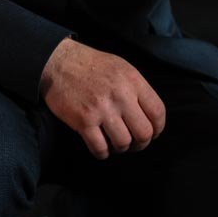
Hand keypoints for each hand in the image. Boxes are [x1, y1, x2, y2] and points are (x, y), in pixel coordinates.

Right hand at [40, 38, 165, 159]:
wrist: (59, 63)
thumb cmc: (92, 66)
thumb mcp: (122, 68)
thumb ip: (137, 89)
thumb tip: (149, 114)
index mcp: (133, 81)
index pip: (158, 112)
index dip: (158, 128)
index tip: (153, 133)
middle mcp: (121, 96)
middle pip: (144, 132)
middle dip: (142, 143)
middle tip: (135, 144)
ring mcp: (102, 109)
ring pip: (123, 143)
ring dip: (121, 148)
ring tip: (116, 144)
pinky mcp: (83, 121)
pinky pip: (100, 148)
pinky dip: (103, 153)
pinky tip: (102, 148)